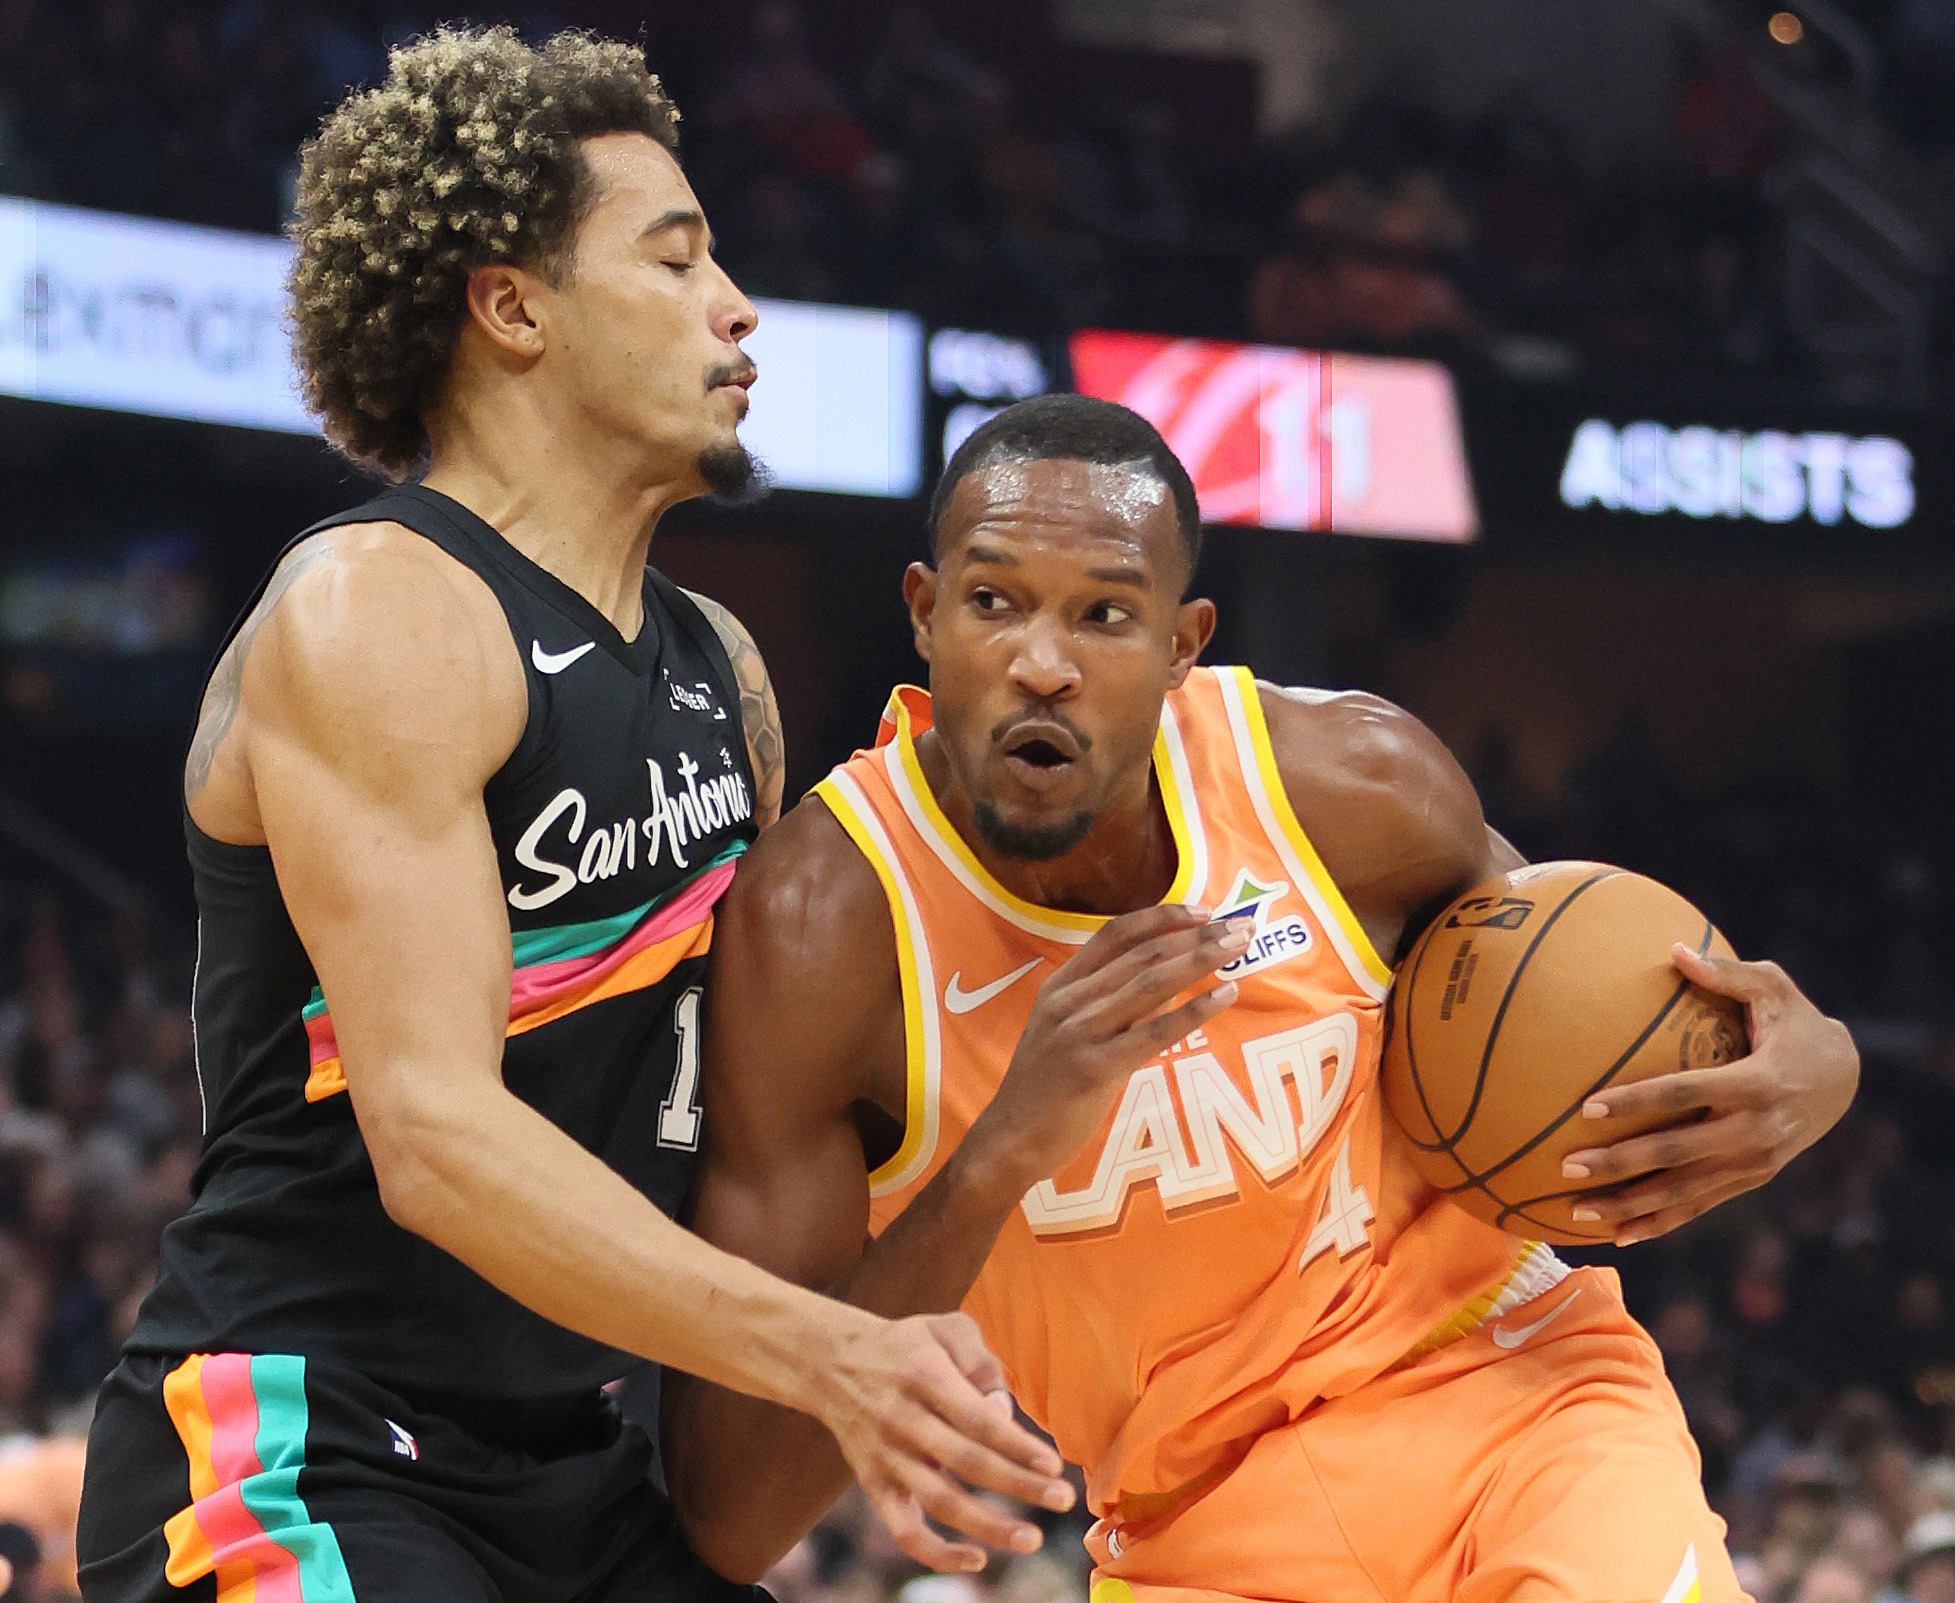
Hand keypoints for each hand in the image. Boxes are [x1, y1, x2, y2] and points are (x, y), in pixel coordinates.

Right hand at [815, 1309, 1074, 1573]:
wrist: (833, 1363)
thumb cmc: (907, 1345)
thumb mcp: (946, 1329)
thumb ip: (982, 1363)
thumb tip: (1006, 1415)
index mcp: (925, 1375)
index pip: (976, 1419)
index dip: (1017, 1446)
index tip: (1053, 1465)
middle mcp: (903, 1419)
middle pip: (967, 1464)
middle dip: (1020, 1486)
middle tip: (1062, 1500)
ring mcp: (887, 1457)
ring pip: (940, 1503)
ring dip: (989, 1527)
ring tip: (1032, 1538)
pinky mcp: (874, 1485)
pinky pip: (904, 1531)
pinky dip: (938, 1554)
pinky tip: (977, 1560)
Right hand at [968, 904, 1250, 1193]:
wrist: (1008, 1140)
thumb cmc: (1043, 1090)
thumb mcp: (1067, 1033)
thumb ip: (1110, 1006)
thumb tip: (1169, 983)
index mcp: (1060, 986)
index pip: (1115, 934)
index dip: (1162, 916)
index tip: (1203, 910)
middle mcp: (1069, 1000)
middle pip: (1142, 953)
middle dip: (1197, 935)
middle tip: (1242, 924)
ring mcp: (1080, 1032)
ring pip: (1150, 983)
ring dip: (1201, 958)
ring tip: (1241, 945)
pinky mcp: (1095, 1067)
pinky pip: (1153, 1032)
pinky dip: (1194, 1009)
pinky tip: (1226, 994)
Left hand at [1560, 946, 1858, 1246]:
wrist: (1844, 1079)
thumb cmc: (1794, 1023)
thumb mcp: (1773, 988)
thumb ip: (1725, 974)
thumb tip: (1674, 949)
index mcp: (1757, 1082)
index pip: (1685, 1093)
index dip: (1637, 1100)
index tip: (1588, 1106)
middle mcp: (1756, 1131)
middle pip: (1677, 1153)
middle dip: (1620, 1164)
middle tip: (1567, 1166)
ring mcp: (1755, 1163)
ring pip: (1683, 1191)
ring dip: (1630, 1204)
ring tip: (1575, 1210)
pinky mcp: (1751, 1180)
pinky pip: (1699, 1206)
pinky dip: (1659, 1222)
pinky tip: (1618, 1234)